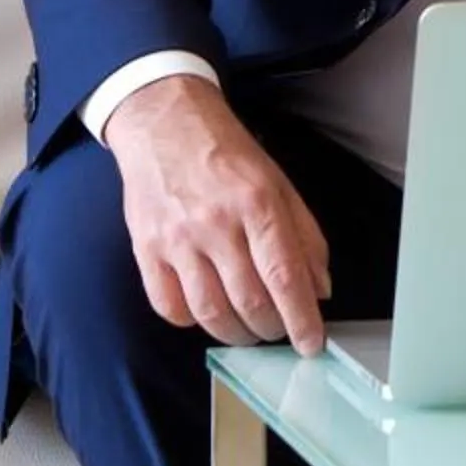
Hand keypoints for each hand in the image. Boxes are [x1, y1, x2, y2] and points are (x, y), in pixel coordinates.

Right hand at [100, 75, 333, 353]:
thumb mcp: (278, 182)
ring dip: (235, 334)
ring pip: (210, 313)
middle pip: (249, 302)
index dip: (301, 319)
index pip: (284, 276)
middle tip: (280, 331)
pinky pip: (169, 307)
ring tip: (249, 330)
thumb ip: (303, 236)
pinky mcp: (146, 249)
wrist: (163, 121)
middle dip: (272, 329)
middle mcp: (216, 223)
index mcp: (257, 202)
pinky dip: (192, 322)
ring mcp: (177, 239)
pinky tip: (206, 312)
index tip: (312, 344)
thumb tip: (319, 289)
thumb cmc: (225, 152)